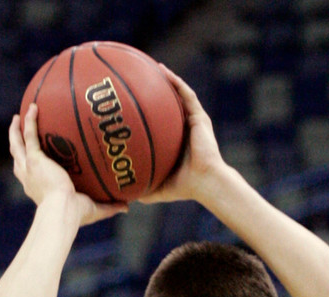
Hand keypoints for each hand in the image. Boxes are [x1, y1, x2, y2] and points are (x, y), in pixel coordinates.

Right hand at [9, 104, 127, 225]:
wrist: (62, 213)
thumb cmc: (75, 216)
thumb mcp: (93, 210)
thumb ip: (109, 206)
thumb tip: (127, 207)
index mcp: (38, 189)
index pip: (29, 176)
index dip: (28, 166)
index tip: (33, 159)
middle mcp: (30, 179)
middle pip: (18, 158)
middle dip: (16, 144)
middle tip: (17, 132)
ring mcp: (30, 168)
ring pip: (17, 145)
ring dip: (16, 131)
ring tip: (18, 117)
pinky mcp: (35, 160)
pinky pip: (30, 135)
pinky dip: (30, 121)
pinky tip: (34, 107)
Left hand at [139, 69, 224, 205]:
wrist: (206, 183)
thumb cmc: (185, 188)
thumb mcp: (157, 189)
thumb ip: (142, 190)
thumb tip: (122, 196)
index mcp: (175, 142)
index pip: (160, 123)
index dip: (147, 112)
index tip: (131, 105)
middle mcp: (184, 129)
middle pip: (168, 105)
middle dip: (156, 91)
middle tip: (139, 80)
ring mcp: (193, 122)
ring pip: (178, 95)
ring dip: (166, 80)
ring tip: (152, 67)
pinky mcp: (200, 118)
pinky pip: (187, 95)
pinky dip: (176, 82)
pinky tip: (163, 71)